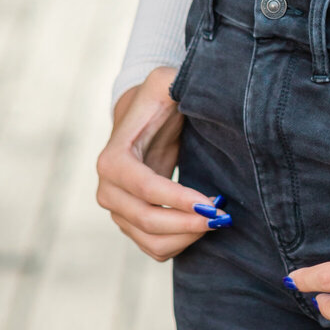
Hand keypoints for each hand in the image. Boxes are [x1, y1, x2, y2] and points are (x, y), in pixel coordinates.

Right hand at [96, 69, 227, 260]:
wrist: (145, 119)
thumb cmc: (158, 99)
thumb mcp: (165, 81)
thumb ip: (172, 82)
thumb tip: (186, 91)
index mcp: (112, 158)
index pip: (145, 187)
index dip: (177, 199)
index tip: (211, 203)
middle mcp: (107, 189)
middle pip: (147, 219)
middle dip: (188, 222)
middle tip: (222, 216)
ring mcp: (116, 210)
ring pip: (152, 241)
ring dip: (187, 236)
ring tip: (216, 220)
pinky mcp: (130, 223)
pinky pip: (155, 248)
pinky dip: (181, 243)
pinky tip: (202, 225)